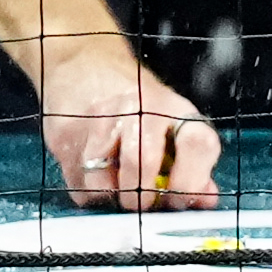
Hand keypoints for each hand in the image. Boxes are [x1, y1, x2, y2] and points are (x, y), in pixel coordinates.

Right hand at [37, 35, 218, 211]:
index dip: (191, 182)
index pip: (197, 144)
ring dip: (112, 197)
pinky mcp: (67, 135)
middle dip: (142, 198)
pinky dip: (90, 193)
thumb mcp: (173, 124)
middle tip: (142, 204)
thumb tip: (204, 200)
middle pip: (141, 163)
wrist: (85, 68)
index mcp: (174, 109)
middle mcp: (138, 108)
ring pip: (103, 181)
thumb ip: (194, 165)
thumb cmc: (138, 107)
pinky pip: (80, 185)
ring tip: (116, 189)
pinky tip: (95, 177)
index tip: (179, 201)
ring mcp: (98, 119)